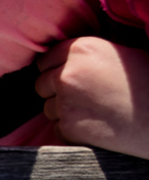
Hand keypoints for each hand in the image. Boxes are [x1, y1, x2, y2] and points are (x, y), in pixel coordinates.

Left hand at [35, 37, 148, 158]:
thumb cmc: (145, 82)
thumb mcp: (116, 54)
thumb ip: (84, 58)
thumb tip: (60, 64)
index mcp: (81, 49)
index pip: (44, 61)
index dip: (54, 70)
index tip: (65, 78)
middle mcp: (68, 74)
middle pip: (41, 85)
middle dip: (54, 92)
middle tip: (81, 97)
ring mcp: (65, 102)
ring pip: (48, 108)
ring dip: (63, 112)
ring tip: (94, 110)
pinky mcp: (69, 127)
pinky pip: (57, 128)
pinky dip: (70, 130)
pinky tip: (95, 125)